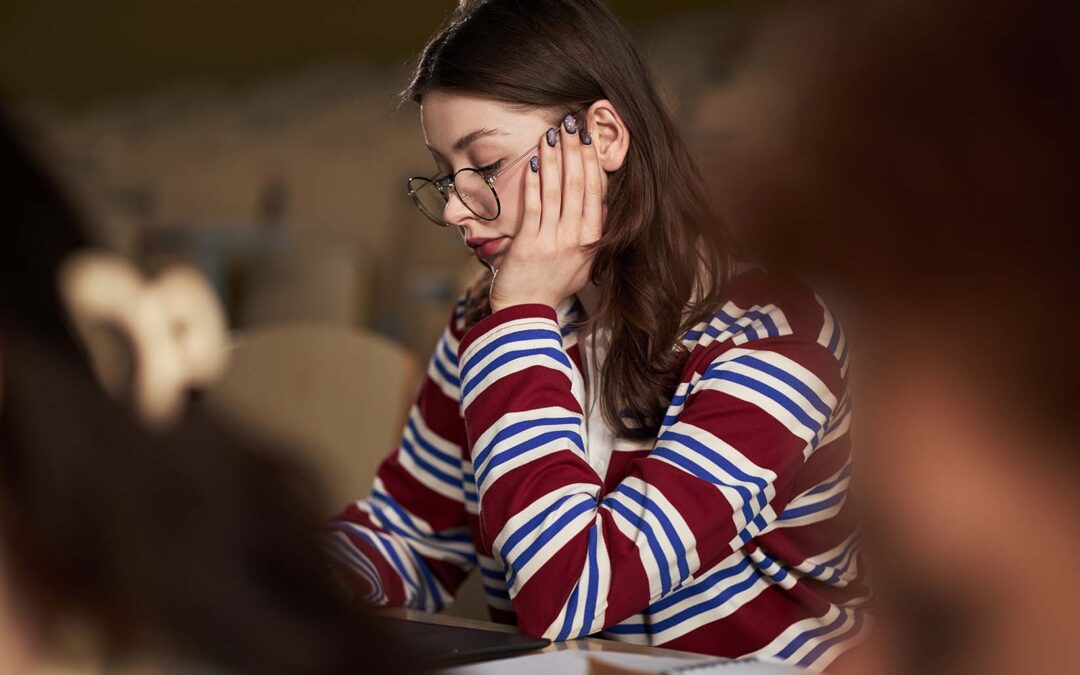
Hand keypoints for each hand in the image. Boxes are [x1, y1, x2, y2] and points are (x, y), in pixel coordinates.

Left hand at [488, 114, 603, 312]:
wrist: (525, 313)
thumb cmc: (552, 285)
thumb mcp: (583, 261)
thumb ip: (592, 233)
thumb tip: (600, 203)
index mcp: (593, 240)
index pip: (597, 192)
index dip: (593, 161)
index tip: (590, 135)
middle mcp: (578, 239)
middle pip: (580, 185)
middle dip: (575, 150)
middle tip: (572, 121)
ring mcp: (554, 241)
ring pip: (558, 191)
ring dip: (556, 158)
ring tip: (553, 132)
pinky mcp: (530, 244)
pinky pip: (535, 206)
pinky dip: (536, 182)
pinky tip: (535, 161)